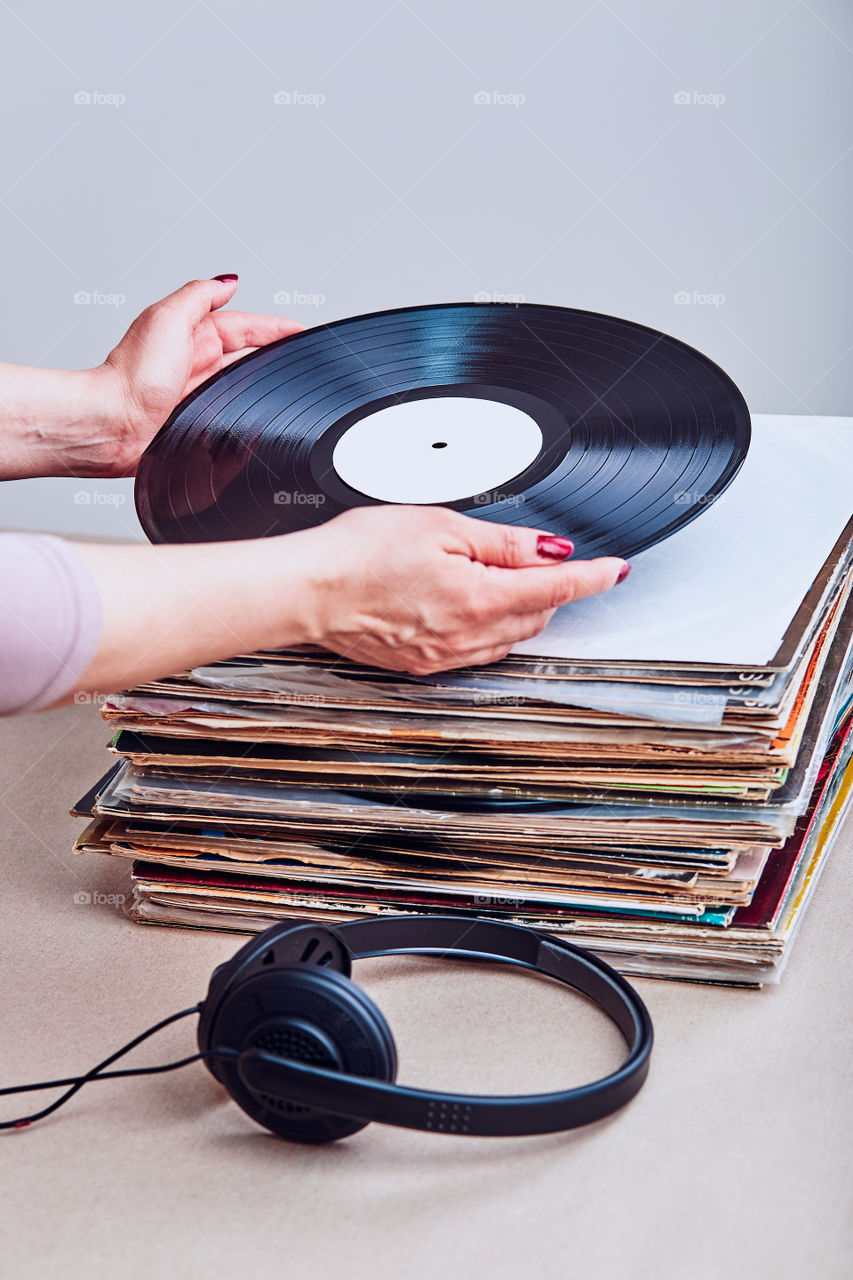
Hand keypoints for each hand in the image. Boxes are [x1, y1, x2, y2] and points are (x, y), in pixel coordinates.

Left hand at [94, 276, 303, 475]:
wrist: (111, 425)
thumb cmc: (131, 375)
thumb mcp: (167, 318)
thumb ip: (200, 296)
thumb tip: (229, 281)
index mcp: (193, 335)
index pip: (247, 327)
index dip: (276, 328)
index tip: (302, 332)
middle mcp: (197, 364)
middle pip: (250, 356)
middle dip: (276, 356)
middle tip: (303, 360)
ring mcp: (198, 395)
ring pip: (245, 388)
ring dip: (263, 388)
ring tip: (287, 388)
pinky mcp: (197, 425)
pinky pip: (234, 422)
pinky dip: (248, 422)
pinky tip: (261, 421)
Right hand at [300, 505, 628, 673]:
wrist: (308, 589)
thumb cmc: (359, 552)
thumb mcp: (440, 525)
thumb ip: (502, 541)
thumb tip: (546, 549)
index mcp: (477, 597)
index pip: (556, 586)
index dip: (592, 576)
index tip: (614, 570)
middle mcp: (466, 636)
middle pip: (536, 615)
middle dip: (549, 588)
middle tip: (536, 559)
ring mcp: (444, 657)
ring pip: (509, 638)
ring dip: (519, 611)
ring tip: (495, 579)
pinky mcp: (422, 665)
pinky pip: (476, 652)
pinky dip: (489, 630)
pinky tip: (468, 607)